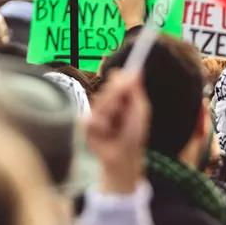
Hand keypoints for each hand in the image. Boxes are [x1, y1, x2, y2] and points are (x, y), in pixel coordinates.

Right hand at [86, 70, 150, 194]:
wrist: (122, 154)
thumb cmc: (133, 133)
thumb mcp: (140, 109)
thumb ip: (135, 90)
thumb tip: (136, 70)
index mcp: (121, 95)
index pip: (116, 78)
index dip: (119, 81)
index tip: (125, 84)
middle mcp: (107, 100)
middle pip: (106, 89)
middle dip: (115, 99)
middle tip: (122, 111)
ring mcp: (95, 110)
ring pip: (98, 103)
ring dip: (109, 115)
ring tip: (114, 126)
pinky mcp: (85, 122)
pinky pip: (91, 118)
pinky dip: (101, 126)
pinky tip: (106, 132)